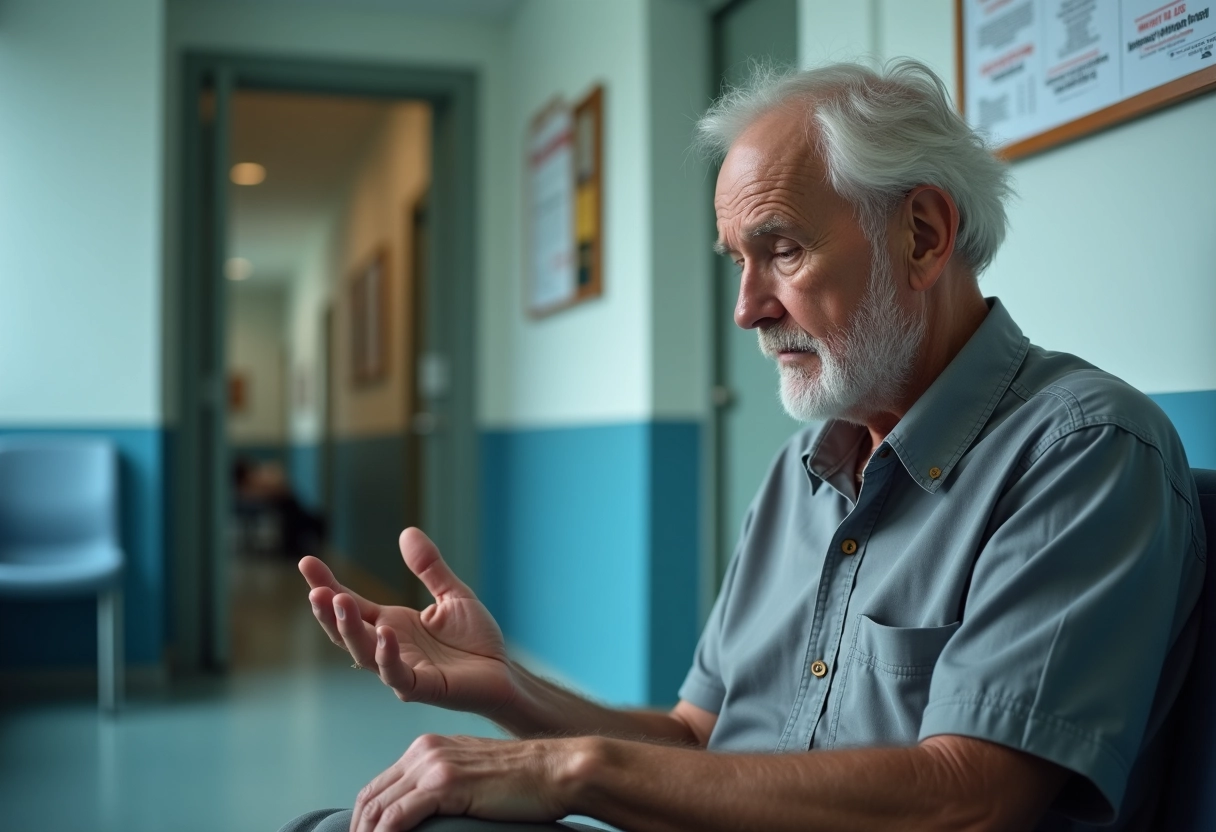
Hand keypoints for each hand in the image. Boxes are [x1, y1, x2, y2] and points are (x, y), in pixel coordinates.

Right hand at [299, 528, 515, 715]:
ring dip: (349, 630)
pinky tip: (384, 634)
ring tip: (339, 602)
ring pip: (364, 653)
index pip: (352, 604)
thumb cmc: (475, 639)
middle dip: (327, 611)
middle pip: (346, 631)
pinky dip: (387, 656)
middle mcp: (389, 647)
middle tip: (315, 589)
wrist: (504, 672)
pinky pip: (397, 674)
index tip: (306, 562)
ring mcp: (402, 669)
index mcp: (392, 625)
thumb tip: (407, 532)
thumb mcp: (452, 594)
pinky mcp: (422, 687)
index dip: (328, 585)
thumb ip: (429, 568)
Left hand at [350, 734, 580, 831]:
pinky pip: (397, 818)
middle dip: (359, 831)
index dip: (363, 820)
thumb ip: (443, 787)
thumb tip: (423, 816)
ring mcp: (433, 765)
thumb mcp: (472, 775)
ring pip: (378, 809)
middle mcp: (424, 751)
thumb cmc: (524, 780)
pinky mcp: (445, 784)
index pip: (378, 787)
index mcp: (428, 748)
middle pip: (370, 798)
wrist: (556, 770)